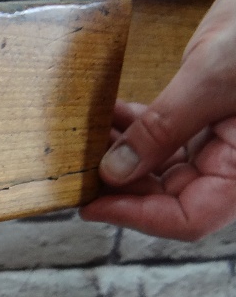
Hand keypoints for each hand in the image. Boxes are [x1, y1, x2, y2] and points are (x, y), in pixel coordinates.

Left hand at [81, 0, 235, 240]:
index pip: (190, 218)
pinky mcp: (206, 118)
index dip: (137, 216)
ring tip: (83, 140)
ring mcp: (219, 142)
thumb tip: (114, 171)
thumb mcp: (213, 78)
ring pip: (158, 168)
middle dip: (119, 184)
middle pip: (168, 197)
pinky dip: (131, 129)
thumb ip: (164, 128)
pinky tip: (105, 116)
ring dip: (118, 156)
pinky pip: (162, 137)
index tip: (91, 204)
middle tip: (76, 171)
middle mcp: (232, 163)